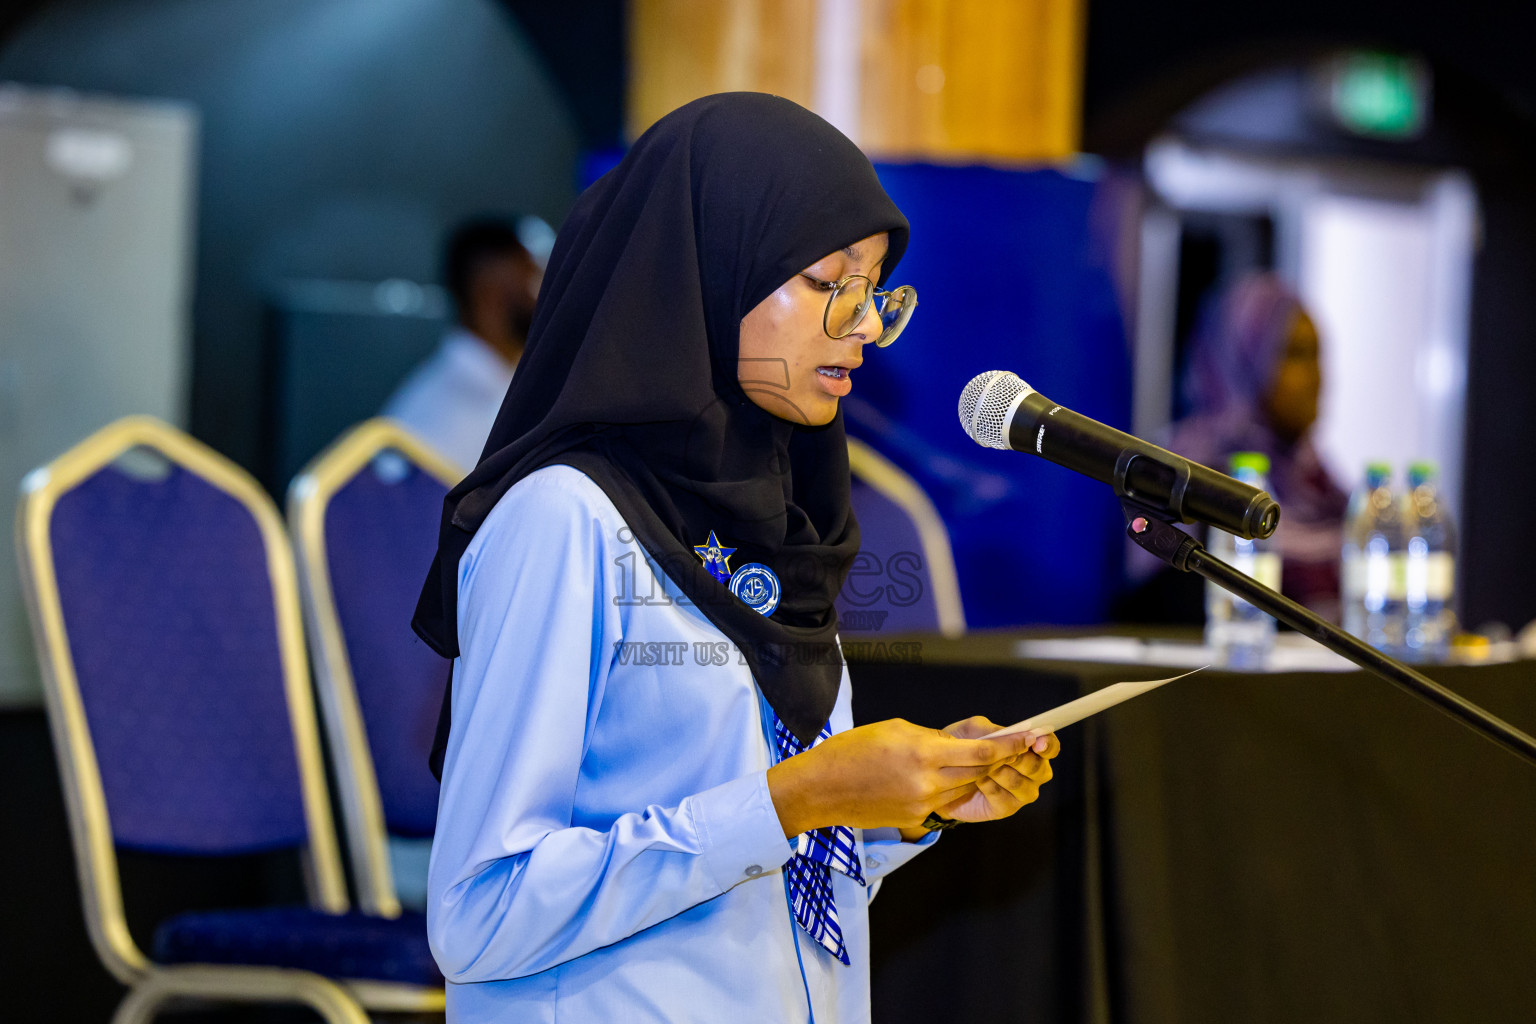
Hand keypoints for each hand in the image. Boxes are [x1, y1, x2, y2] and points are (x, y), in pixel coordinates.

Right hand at [766, 718, 1035, 836]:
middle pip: (980, 772)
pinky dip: (951, 787)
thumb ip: (932, 738)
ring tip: (980, 760)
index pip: (981, 752)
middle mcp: (928, 782)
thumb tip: (957, 744)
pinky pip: (944, 801)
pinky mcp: (914, 817)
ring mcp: (922, 804)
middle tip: (1016, 749)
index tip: (1029, 738)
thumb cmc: (853, 750)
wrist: (820, 789)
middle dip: (999, 760)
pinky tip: (943, 776)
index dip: (1009, 746)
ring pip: (965, 788)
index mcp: (923, 753)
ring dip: (977, 774)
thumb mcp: (896, 730)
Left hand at [919, 717, 1058, 830]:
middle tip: (997, 754)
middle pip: (1038, 768)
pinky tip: (976, 780)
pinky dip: (989, 787)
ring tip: (980, 766)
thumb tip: (1016, 734)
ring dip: (999, 773)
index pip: (1050, 747)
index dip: (1047, 744)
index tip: (1036, 742)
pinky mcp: (1006, 808)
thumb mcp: (972, 731)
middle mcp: (1032, 773)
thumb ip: (994, 731)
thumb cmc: (961, 746)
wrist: (940, 773)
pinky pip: (1003, 798)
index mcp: (1030, 749)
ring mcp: (1021, 793)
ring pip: (1020, 784)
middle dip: (1018, 759)